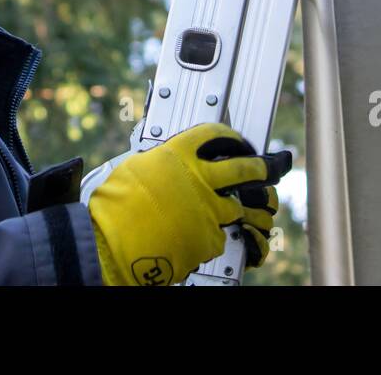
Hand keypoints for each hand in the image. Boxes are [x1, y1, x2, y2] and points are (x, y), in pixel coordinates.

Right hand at [87, 121, 289, 284]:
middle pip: (245, 167)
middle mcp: (199, 179)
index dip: (232, 136)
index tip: (238, 140)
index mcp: (177, 154)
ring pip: (246, 205)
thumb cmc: (114, 209)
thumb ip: (160, 162)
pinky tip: (231, 237)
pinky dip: (228, 236)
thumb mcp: (135, 168)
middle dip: (262, 167)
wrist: (112, 245)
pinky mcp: (212, 238)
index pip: (215, 134)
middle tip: (267, 168)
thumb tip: (167, 162)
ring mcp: (209, 209)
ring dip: (257, 206)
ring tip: (263, 206)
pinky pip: (227, 234)